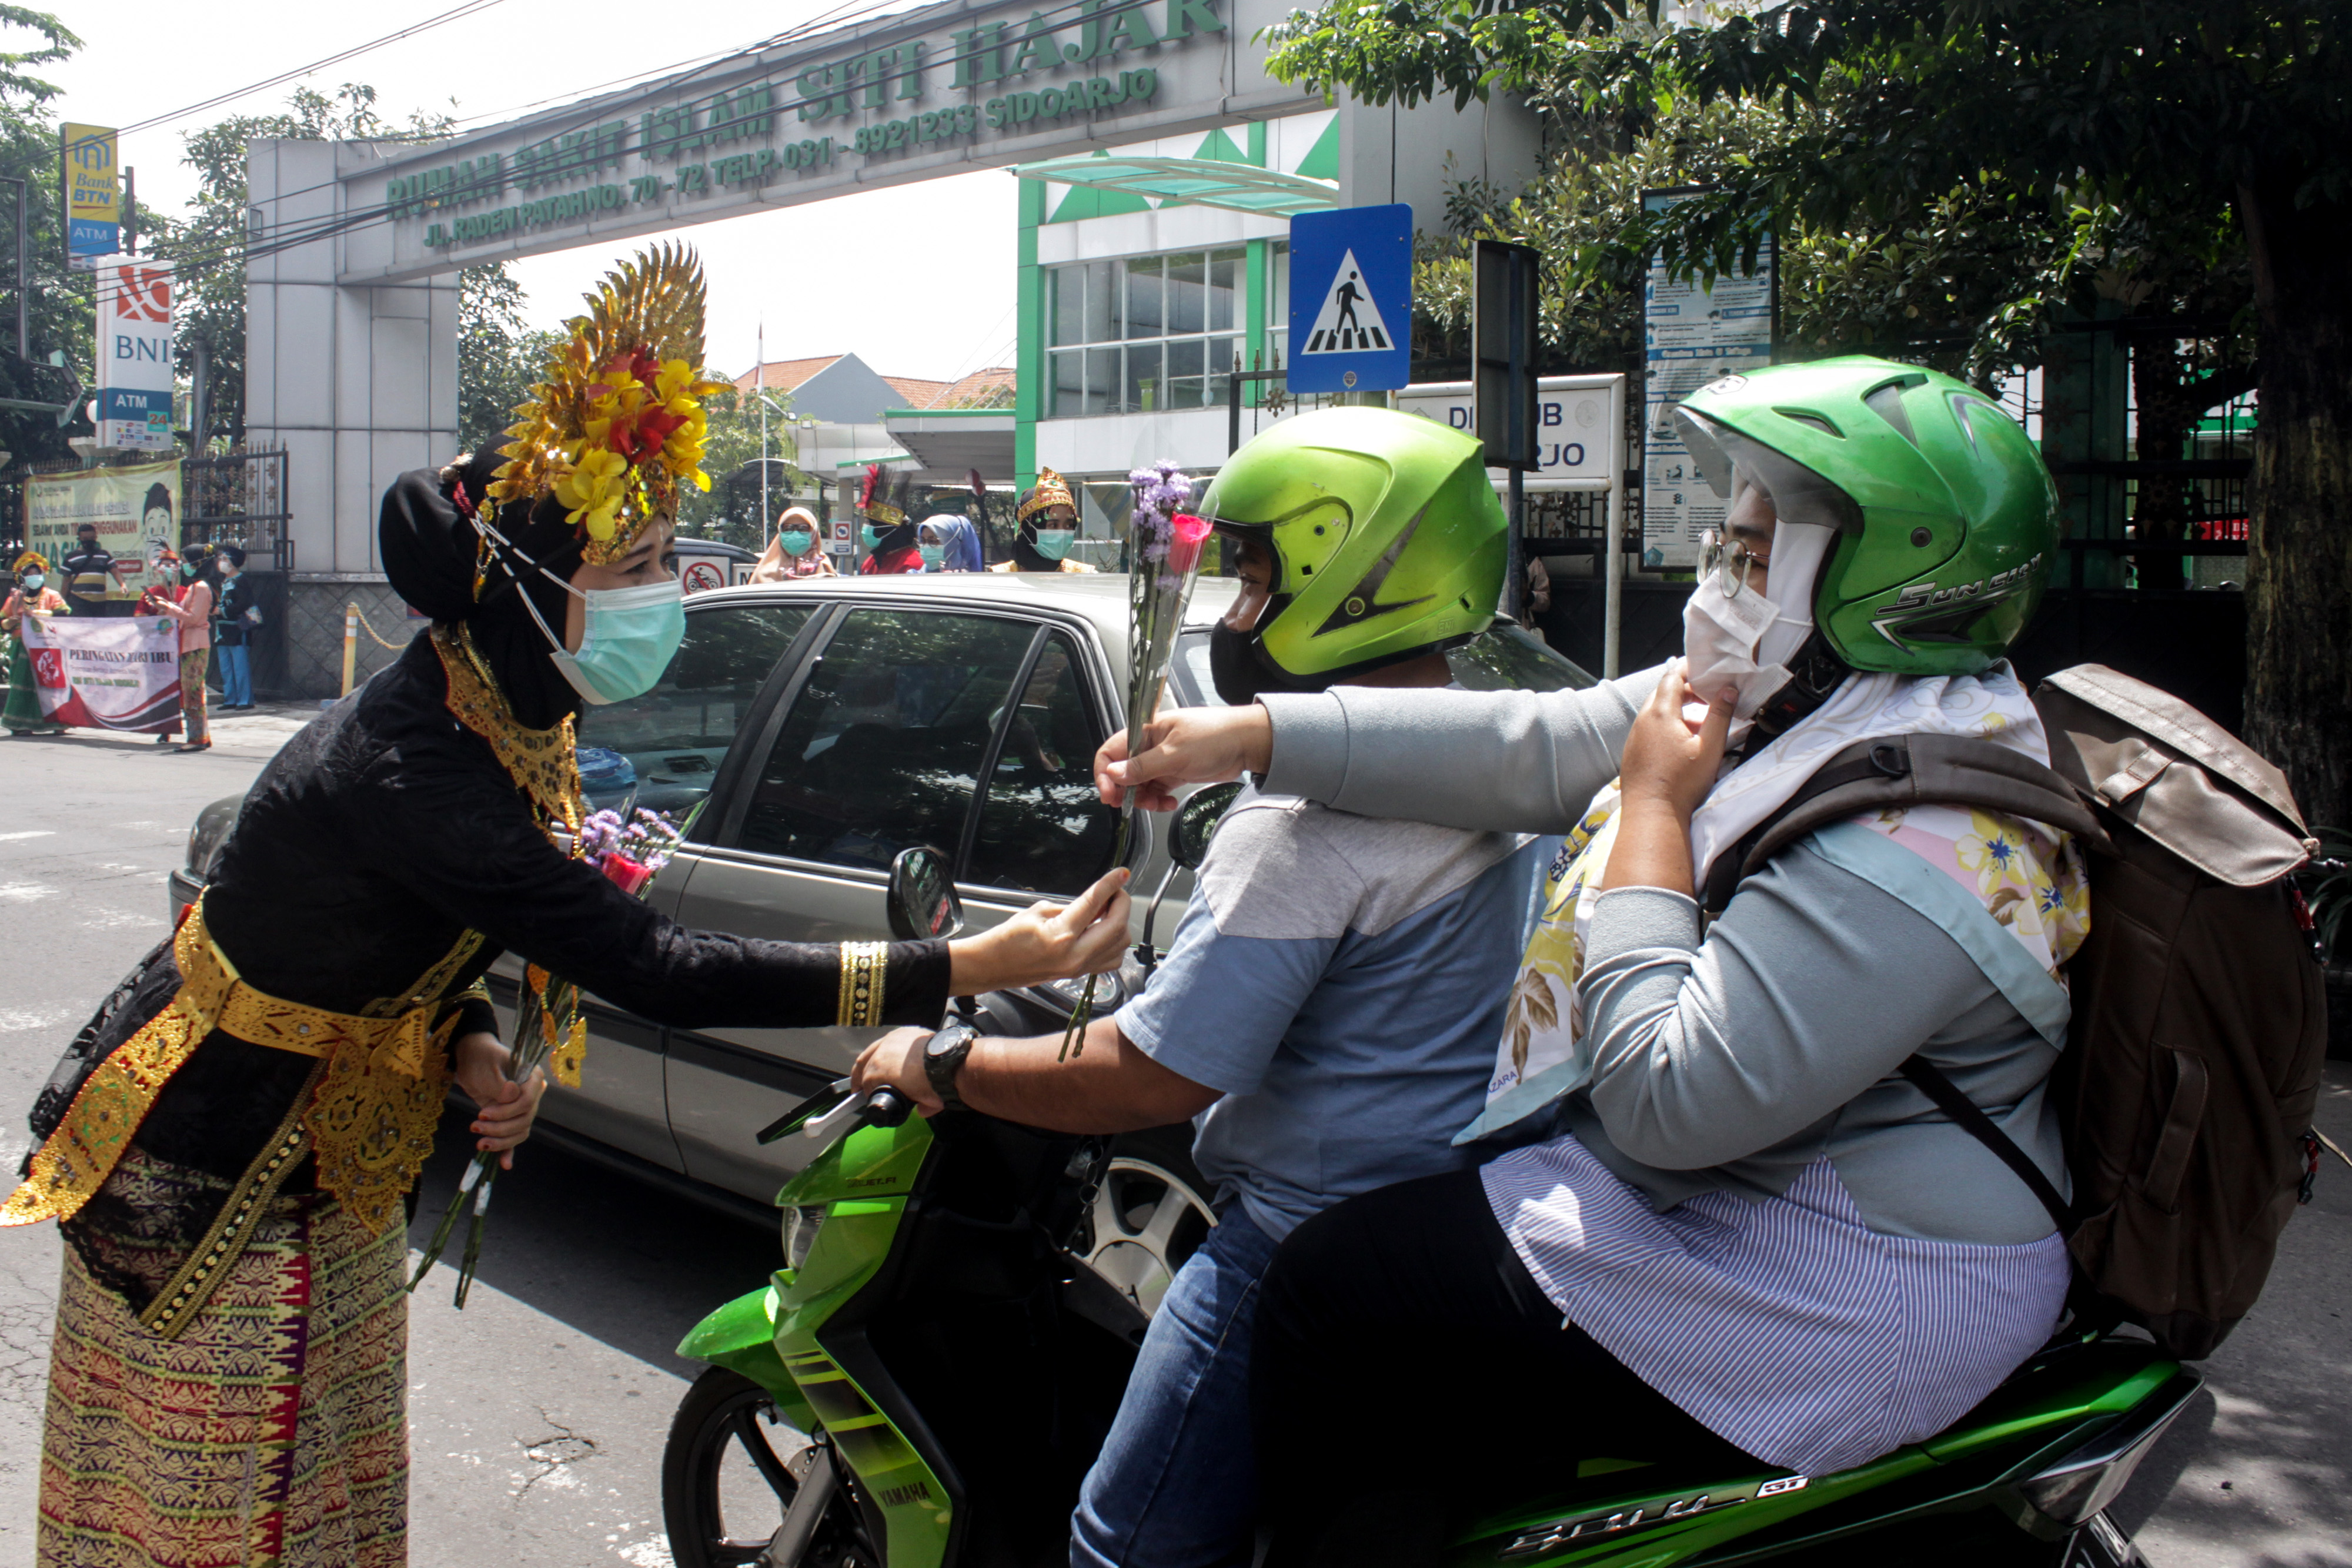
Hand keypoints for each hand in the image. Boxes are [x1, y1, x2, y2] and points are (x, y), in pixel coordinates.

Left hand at [450, 1031, 546, 1169]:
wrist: (472, 1060)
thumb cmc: (482, 1057)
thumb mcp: (488, 1065)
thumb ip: (500, 1082)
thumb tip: (512, 1094)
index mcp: (532, 1078)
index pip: (528, 1101)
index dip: (507, 1111)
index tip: (483, 1113)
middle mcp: (532, 1095)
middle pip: (523, 1120)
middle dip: (499, 1128)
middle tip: (475, 1126)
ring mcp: (522, 1109)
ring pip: (519, 1132)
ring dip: (500, 1141)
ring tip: (479, 1142)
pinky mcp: (509, 1119)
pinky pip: (513, 1137)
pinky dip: (508, 1151)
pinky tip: (505, 1164)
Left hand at [853, 1026, 942, 1114]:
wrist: (946, 1065)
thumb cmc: (947, 1064)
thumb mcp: (935, 1069)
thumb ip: (927, 1085)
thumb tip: (922, 1109)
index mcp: (906, 1037)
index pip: (885, 1047)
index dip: (877, 1060)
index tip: (876, 1071)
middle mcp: (891, 1040)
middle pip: (870, 1056)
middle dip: (864, 1071)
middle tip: (863, 1085)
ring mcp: (881, 1055)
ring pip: (867, 1071)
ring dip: (868, 1084)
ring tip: (868, 1096)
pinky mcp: (876, 1070)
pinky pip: (867, 1084)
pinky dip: (869, 1093)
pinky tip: (872, 1100)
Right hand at [947, 867, 1130, 994]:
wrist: (993, 966)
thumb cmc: (1008, 939)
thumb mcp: (1038, 912)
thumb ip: (1071, 907)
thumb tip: (1096, 901)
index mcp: (1061, 935)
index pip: (1095, 904)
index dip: (1111, 884)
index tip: (1121, 873)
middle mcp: (1074, 955)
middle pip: (1117, 927)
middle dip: (1121, 904)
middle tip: (1115, 892)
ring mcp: (1079, 968)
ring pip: (1119, 945)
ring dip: (1120, 924)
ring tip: (1107, 911)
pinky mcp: (1079, 974)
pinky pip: (1111, 959)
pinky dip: (1114, 943)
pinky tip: (1103, 931)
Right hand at [1093, 706, 1272, 812]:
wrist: (1247, 743)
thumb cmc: (1214, 737)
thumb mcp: (1175, 754)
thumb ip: (1143, 766)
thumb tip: (1113, 774)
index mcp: (1144, 731)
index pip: (1111, 751)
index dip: (1106, 773)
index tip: (1109, 794)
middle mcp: (1149, 745)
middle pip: (1123, 771)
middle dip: (1125, 791)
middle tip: (1128, 806)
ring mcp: (1162, 760)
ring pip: (1139, 784)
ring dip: (1143, 798)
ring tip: (1156, 805)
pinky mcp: (1174, 772)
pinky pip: (1156, 789)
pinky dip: (1158, 799)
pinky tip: (1168, 802)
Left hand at [1621, 660, 1733, 821]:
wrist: (1652, 815)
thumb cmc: (1682, 783)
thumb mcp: (1709, 748)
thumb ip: (1720, 716)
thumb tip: (1728, 690)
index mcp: (1660, 714)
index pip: (1672, 678)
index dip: (1688, 668)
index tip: (1705, 667)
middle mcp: (1642, 722)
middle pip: (1662, 694)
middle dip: (1685, 690)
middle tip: (1708, 695)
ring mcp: (1634, 738)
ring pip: (1655, 713)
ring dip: (1677, 711)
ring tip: (1700, 723)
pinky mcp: (1632, 753)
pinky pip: (1649, 730)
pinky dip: (1666, 727)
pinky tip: (1682, 744)